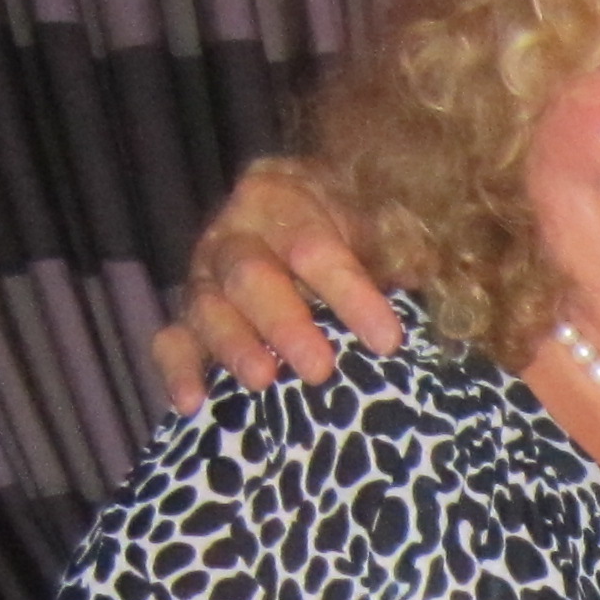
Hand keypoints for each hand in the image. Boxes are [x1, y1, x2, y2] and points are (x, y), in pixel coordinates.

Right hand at [153, 160, 398, 409]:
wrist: (301, 227)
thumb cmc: (353, 235)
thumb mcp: (381, 230)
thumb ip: (400, 253)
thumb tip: (429, 285)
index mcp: (281, 196)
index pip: (316, 246)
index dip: (351, 293)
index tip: (388, 340)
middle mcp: (234, 232)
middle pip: (251, 275)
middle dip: (286, 323)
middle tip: (320, 368)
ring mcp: (203, 276)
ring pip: (207, 307)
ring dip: (234, 346)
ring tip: (262, 381)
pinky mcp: (184, 318)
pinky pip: (169, 341)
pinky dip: (178, 370)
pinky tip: (192, 402)